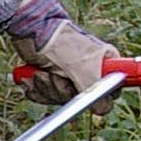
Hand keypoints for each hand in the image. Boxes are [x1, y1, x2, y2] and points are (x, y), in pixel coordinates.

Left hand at [5, 0, 120, 107]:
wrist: (30, 31)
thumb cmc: (61, 43)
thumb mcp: (82, 68)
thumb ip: (94, 89)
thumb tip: (103, 110)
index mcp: (105, 65)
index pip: (110, 92)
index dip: (95, 96)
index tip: (81, 88)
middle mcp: (89, 71)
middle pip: (80, 100)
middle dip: (61, 91)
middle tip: (56, 76)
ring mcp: (68, 75)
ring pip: (59, 99)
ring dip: (46, 89)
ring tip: (42, 73)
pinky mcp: (49, 77)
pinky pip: (43, 96)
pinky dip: (35, 89)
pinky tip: (31, 77)